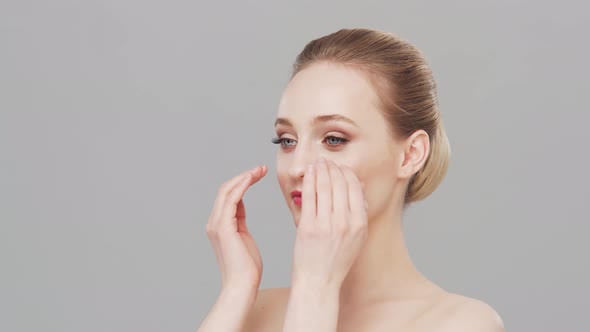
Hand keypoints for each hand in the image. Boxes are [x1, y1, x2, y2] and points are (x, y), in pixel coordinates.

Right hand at [205, 165, 267, 290]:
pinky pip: (232, 199)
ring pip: (227, 191)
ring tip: (260, 170)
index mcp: (219, 225)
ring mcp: (216, 224)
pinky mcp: (223, 227)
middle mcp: (214, 222)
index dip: (243, 182)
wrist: (242, 285)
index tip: (259, 173)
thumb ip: (240, 221)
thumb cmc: (247, 268)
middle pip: (226, 189)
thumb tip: (241, 206)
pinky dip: (242, 185)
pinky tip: (253, 178)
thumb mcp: (244, 237)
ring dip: (245, 177)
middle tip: (262, 168)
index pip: (228, 196)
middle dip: (244, 176)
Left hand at [290, 158, 368, 288]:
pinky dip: (308, 181)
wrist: (318, 282)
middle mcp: (345, 223)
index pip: (355, 188)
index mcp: (359, 224)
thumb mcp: (356, 238)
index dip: (347, 173)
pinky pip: (309, 196)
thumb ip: (359, 213)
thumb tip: (360, 188)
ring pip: (324, 187)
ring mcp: (326, 225)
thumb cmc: (336, 260)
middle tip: (326, 161)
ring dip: (320, 170)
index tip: (340, 167)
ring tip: (317, 163)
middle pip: (340, 184)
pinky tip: (307, 174)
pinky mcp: (308, 226)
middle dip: (332, 168)